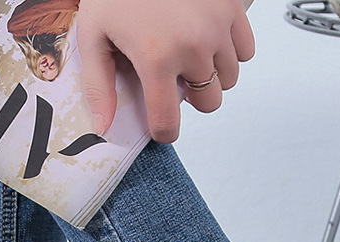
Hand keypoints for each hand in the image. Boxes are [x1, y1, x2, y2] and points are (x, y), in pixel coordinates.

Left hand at [77, 0, 254, 142]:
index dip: (164, 131)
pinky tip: (208, 40)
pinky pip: (245, 51)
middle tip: (173, 78)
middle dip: (191, 98)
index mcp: (156, 59)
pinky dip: (230, 52)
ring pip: (228, 81)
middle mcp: (192, 48)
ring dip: (210, 76)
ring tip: (189, 56)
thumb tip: (104, 125)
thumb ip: (99, 85)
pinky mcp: (233, 8)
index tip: (161, 126)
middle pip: (208, 103)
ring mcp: (218, 28)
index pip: (168, 123)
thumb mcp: (94, 34)